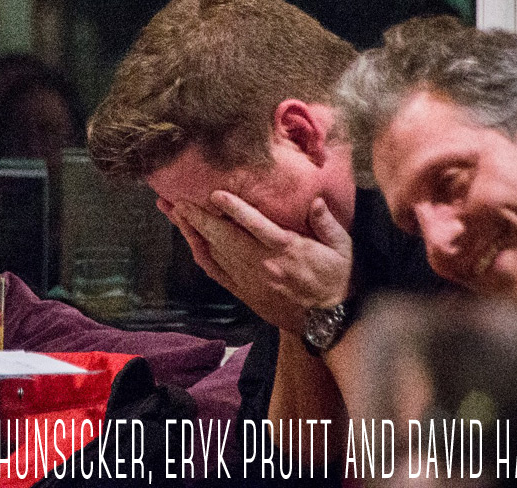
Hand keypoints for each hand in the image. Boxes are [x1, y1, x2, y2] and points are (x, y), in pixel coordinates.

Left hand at [158, 194, 351, 331]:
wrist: (329, 321)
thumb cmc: (337, 279)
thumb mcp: (343, 249)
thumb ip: (327, 224)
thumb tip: (316, 202)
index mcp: (287, 250)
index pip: (256, 226)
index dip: (235, 209)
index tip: (215, 194)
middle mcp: (263, 264)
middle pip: (224, 238)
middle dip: (198, 217)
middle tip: (177, 199)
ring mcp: (250, 279)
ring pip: (214, 252)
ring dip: (192, 232)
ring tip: (173, 212)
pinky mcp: (243, 291)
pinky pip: (216, 272)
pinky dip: (200, 254)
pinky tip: (189, 239)